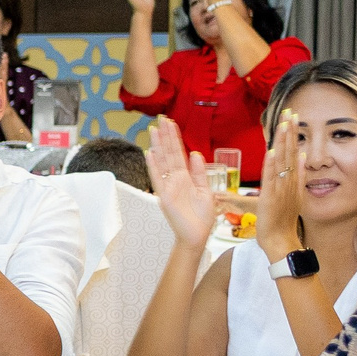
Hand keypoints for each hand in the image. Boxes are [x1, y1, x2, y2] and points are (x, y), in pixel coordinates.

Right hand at [146, 118, 217, 246]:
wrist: (197, 236)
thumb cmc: (202, 217)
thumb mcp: (206, 192)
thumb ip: (199, 173)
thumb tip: (195, 154)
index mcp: (186, 178)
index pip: (179, 154)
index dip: (175, 138)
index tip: (171, 124)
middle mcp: (175, 179)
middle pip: (169, 154)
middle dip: (165, 136)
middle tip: (161, 119)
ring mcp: (168, 187)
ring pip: (162, 162)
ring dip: (158, 146)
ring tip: (154, 129)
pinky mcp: (164, 196)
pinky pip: (158, 178)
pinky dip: (154, 166)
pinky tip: (150, 153)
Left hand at [254, 109, 305, 260]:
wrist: (281, 240)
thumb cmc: (282, 220)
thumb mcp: (293, 194)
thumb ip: (297, 175)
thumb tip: (301, 157)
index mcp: (294, 181)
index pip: (295, 152)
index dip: (294, 134)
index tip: (293, 117)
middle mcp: (290, 182)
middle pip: (292, 152)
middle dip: (291, 131)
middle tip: (291, 111)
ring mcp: (282, 189)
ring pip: (283, 161)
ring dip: (284, 141)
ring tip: (285, 123)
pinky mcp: (272, 197)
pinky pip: (272, 177)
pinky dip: (272, 164)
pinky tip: (273, 150)